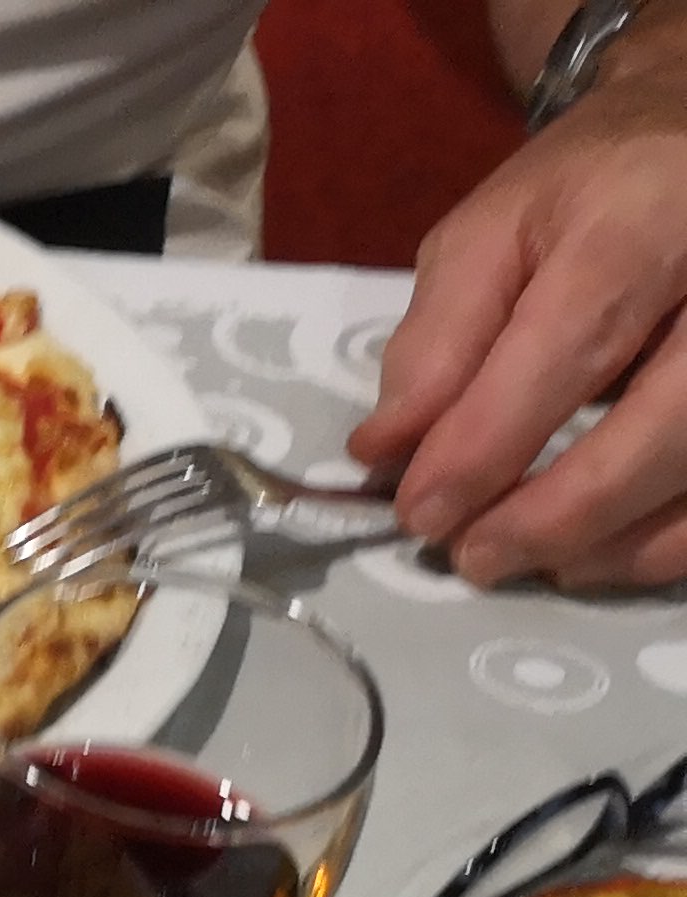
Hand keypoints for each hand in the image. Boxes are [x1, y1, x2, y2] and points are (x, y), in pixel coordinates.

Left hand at [350, 78, 686, 590]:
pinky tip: (608, 548)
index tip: (422, 514)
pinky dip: (669, 535)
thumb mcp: (492, 231)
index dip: (488, 444)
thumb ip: (438, 338)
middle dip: (564, 510)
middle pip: (667, 423)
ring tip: (537, 561)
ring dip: (622, 539)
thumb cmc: (591, 188)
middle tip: (476, 559)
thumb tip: (386, 450)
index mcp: (642, 225)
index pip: (567, 349)